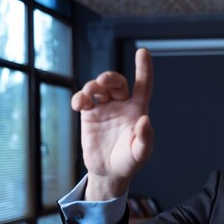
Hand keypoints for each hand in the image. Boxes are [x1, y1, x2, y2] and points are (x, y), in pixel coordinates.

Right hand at [71, 49, 153, 199]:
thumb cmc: (128, 162)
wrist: (108, 172)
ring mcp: (104, 108)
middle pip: (116, 82)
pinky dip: (79, 97)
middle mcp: (121, 105)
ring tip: (88, 94)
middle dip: (109, 77)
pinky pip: (83, 99)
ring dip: (93, 85)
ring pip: (98, 87)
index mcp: (137, 110)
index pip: (143, 84)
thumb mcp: (140, 153)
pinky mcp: (89, 115)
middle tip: (103, 82)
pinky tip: (79, 104)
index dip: (143, 68)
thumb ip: (144, 138)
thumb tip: (144, 120)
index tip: (142, 51)